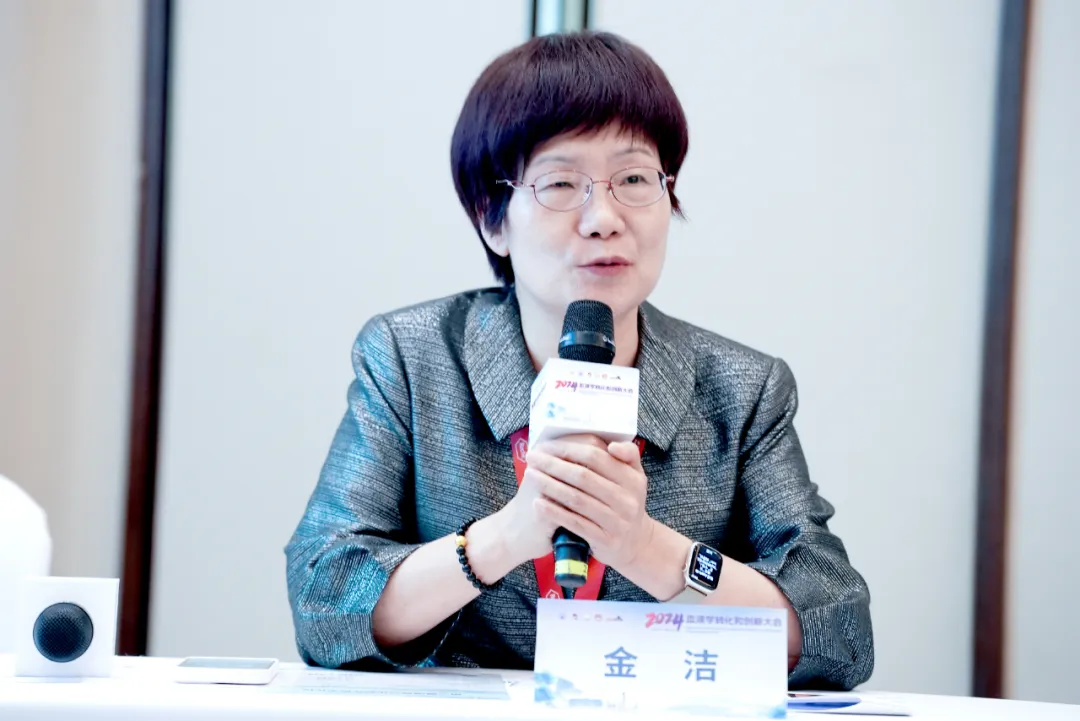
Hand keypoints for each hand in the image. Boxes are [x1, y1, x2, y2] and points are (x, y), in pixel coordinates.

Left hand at [524, 435, 652, 569]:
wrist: (636, 543)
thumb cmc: (625, 502)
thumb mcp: (634, 477)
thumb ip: (628, 454)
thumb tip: (612, 445)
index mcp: (633, 479)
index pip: (596, 457)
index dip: (568, 449)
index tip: (547, 446)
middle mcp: (627, 500)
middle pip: (583, 477)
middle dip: (553, 465)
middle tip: (532, 457)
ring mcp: (616, 522)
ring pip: (576, 499)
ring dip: (549, 485)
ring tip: (530, 475)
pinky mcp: (605, 540)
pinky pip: (575, 523)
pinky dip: (554, 512)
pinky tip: (538, 503)